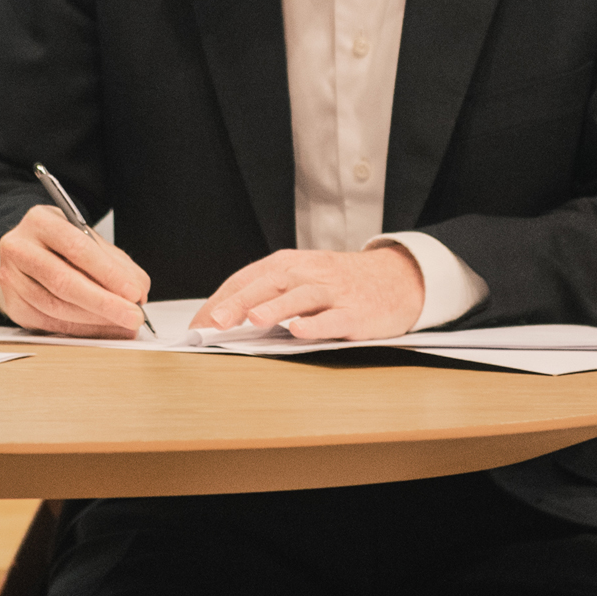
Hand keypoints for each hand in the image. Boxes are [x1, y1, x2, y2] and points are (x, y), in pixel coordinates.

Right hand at [0, 204, 152, 337]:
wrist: (25, 251)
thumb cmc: (59, 243)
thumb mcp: (86, 237)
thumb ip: (114, 261)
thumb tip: (138, 292)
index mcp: (40, 222)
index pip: (77, 249)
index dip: (108, 274)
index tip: (134, 292)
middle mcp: (19, 248)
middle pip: (63, 282)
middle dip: (104, 303)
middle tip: (133, 316)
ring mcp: (11, 278)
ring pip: (55, 307)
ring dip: (95, 321)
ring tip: (122, 324)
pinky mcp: (13, 305)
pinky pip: (49, 325)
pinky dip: (80, 331)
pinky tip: (101, 330)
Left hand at [192, 245, 423, 340]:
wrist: (398, 278)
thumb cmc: (340, 283)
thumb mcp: (301, 278)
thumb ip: (267, 294)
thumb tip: (223, 318)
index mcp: (289, 264)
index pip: (247, 279)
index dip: (221, 301)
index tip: (198, 326)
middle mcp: (308, 274)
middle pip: (270, 284)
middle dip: (239, 302)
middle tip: (215, 322)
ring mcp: (333, 293)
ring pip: (301, 297)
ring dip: (276, 308)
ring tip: (253, 320)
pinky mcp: (357, 313)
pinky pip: (335, 318)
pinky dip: (317, 324)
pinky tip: (300, 331)